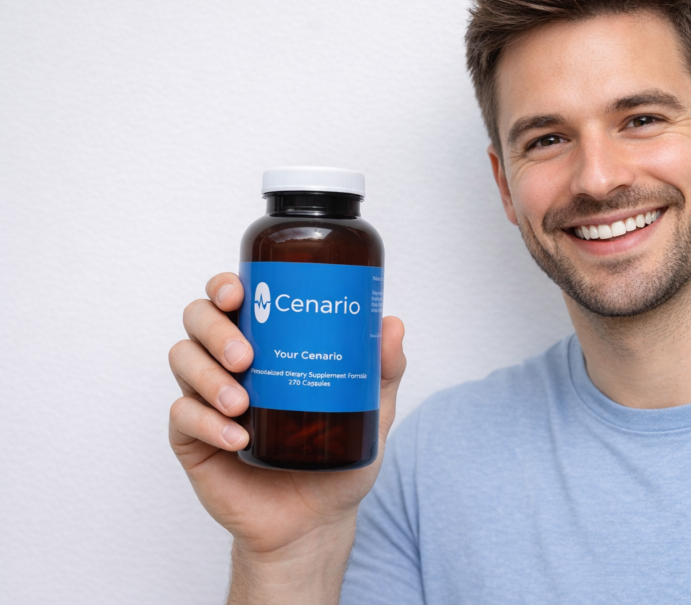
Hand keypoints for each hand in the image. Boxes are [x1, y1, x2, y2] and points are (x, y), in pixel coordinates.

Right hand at [168, 272, 406, 600]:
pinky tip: (237, 436)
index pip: (231, 299)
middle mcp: (228, 363)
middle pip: (197, 320)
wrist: (315, 521)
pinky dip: (207, 423)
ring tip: (240, 401)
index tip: (240, 291)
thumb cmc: (336, 457)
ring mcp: (205, 399)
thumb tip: (392, 323)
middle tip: (245, 355)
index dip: (225, 286)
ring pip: (182, 361)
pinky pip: (182, 417)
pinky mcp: (191, 439)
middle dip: (215, 329)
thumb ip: (383, 370)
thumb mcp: (370, 411)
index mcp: (264, 342)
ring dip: (207, 376)